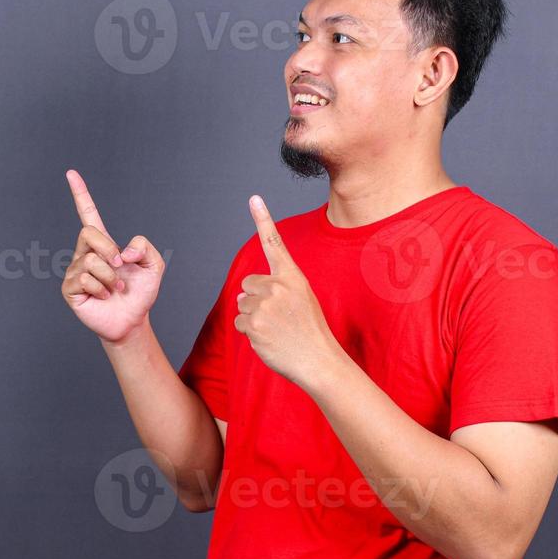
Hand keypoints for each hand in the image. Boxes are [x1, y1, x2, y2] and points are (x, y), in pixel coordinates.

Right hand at [60, 168, 164, 343]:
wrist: (132, 321)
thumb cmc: (140, 294)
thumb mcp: (154, 265)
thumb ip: (144, 247)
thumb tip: (120, 251)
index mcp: (103, 244)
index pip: (88, 214)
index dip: (80, 194)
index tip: (71, 173)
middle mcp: (85, 254)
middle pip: (89, 232)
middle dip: (109, 249)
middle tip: (120, 268)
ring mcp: (76, 270)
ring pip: (91, 260)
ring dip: (110, 277)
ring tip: (114, 289)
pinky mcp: (70, 288)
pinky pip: (84, 278)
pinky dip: (101, 288)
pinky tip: (103, 296)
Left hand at [234, 194, 342, 387]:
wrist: (318, 360)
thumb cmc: (310, 331)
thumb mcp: (302, 299)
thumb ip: (276, 289)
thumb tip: (244, 292)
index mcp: (293, 277)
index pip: (274, 244)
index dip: (263, 219)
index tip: (253, 198)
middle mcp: (278, 286)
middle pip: (248, 284)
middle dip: (255, 299)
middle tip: (277, 317)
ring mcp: (264, 305)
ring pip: (242, 304)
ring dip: (251, 317)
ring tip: (275, 330)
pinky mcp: (253, 323)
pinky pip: (239, 323)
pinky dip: (249, 333)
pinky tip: (269, 339)